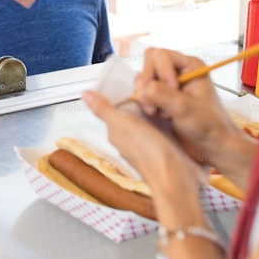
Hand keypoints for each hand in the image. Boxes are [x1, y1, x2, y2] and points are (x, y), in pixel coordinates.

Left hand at [82, 89, 202, 213]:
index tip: (129, 82)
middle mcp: (129, 138)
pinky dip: (161, 117)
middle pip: (130, 113)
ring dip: (149, 107)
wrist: (173, 176)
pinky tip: (167, 111)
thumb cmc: (148, 153)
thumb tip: (85, 95)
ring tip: (158, 94)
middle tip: (147, 84)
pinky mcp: (161, 145)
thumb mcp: (122, 124)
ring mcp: (145, 142)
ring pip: (144, 118)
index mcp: (116, 132)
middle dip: (137, 99)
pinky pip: (158, 126)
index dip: (120, 94)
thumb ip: (104, 109)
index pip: (114, 108)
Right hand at [133, 48, 255, 184]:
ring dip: (146, 94)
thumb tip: (140, 90)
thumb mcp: (185, 108)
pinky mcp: (162, 98)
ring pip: (144, 78)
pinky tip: (157, 115)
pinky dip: (146, 102)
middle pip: (149, 63)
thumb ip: (162, 95)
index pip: (161, 55)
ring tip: (157, 112)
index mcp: (190, 66)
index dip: (161, 72)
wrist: (215, 146)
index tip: (171, 91)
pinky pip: (144, 92)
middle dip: (148, 82)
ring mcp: (168, 84)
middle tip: (153, 101)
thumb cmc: (209, 125)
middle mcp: (178, 71)